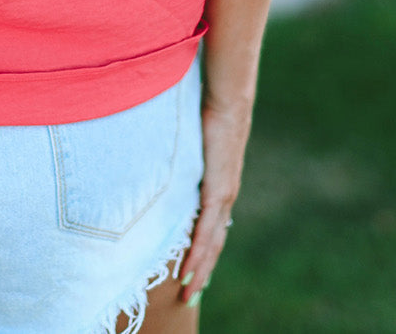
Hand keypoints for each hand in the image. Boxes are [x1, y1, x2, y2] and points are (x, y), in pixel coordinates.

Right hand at [178, 95, 252, 303]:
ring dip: (199, 270)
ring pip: (211, 244)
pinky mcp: (216, 191)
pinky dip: (197, 254)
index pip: (213, 227)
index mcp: (220, 186)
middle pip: (214, 243)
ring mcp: (222, 196)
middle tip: (188, 295)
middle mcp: (225, 196)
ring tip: (188, 292)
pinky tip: (189, 271)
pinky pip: (205, 231)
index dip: (205, 251)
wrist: (229, 99)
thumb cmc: (209, 111)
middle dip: (201, 271)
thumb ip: (186, 154)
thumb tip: (167, 151)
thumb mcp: (195, 140)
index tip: (194, 271)